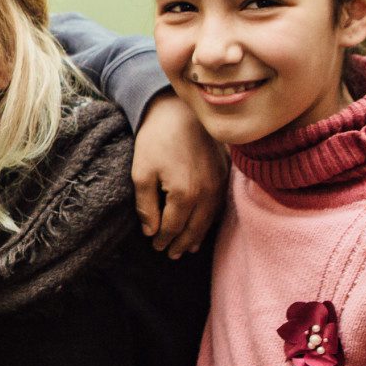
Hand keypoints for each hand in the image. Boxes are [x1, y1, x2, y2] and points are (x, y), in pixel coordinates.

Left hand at [131, 90, 226, 258]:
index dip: (163, 240)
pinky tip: (203, 225)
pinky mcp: (224, 173)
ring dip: (197, 235)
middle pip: (194, 228)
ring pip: (209, 219)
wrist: (179, 111)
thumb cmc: (156, 140)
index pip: (173, 227)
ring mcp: (219, 183)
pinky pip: (218, 205)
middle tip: (171, 255)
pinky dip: (210, 219)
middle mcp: (206, 192)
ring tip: (187, 249)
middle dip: (181, 243)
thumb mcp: (141, 173)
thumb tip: (150, 231)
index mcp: (184, 194)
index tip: (155, 247)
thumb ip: (145, 206)